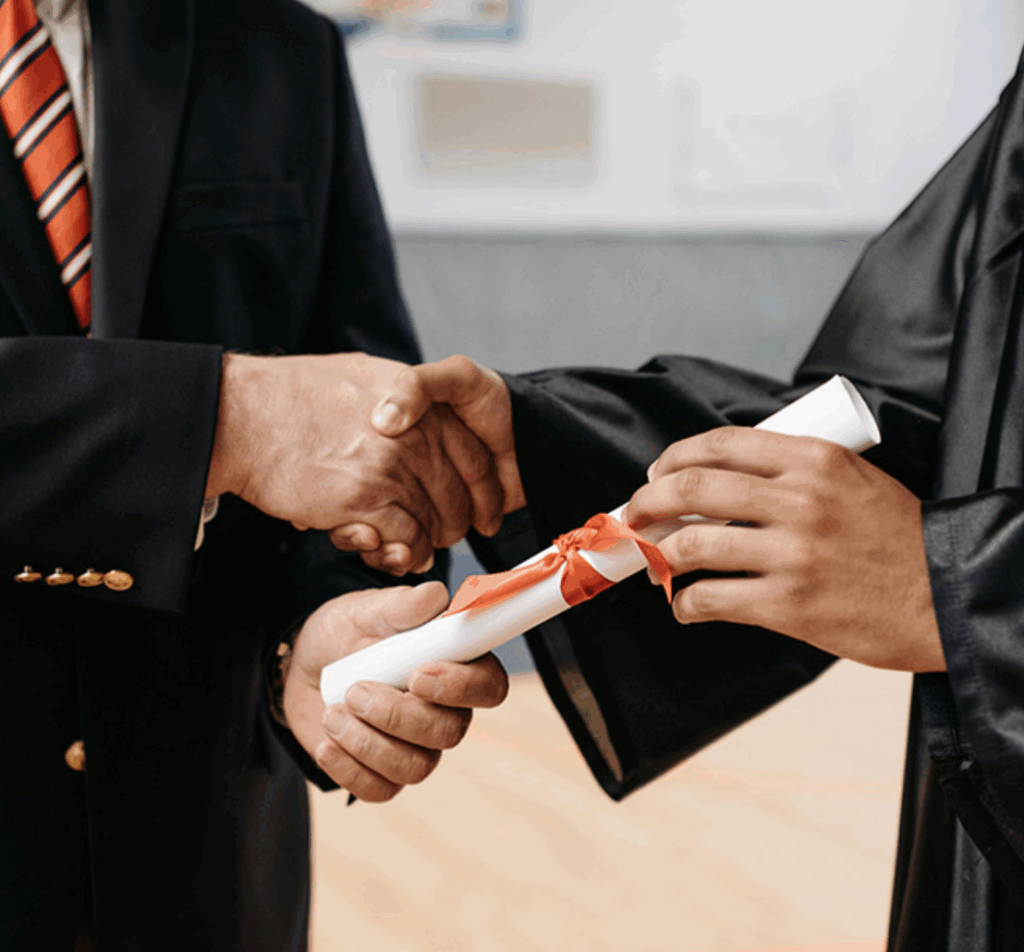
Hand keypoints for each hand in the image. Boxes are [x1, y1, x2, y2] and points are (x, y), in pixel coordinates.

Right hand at [205, 352, 504, 572]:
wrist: (244, 415)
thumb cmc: (295, 395)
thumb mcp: (365, 376)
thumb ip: (403, 397)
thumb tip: (419, 414)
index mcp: (421, 403)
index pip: (475, 455)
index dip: (483, 490)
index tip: (483, 509)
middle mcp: (414, 435)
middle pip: (458, 493)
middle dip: (456, 522)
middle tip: (445, 536)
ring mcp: (391, 468)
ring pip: (435, 520)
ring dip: (428, 542)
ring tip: (416, 549)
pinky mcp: (364, 500)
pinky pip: (406, 539)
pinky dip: (404, 553)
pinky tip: (394, 553)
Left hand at [283, 581, 508, 800]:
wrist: (304, 664)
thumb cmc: (347, 631)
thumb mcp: (368, 609)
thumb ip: (402, 605)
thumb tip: (436, 597)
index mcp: (455, 665)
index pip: (489, 686)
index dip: (461, 687)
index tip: (417, 675)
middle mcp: (446, 711)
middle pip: (450, 733)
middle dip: (397, 715)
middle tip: (355, 691)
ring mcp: (416, 747)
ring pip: (415, 767)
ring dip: (367, 742)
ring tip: (334, 711)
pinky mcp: (383, 774)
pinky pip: (380, 790)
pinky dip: (348, 769)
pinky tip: (327, 743)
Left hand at [625, 426, 944, 671]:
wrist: (947, 595)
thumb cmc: (897, 539)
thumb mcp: (853, 480)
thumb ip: (793, 473)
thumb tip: (721, 481)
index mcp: (813, 459)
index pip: (719, 443)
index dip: (672, 457)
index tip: (655, 474)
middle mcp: (799, 500)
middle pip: (691, 486)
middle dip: (646, 502)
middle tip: (635, 516)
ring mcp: (792, 553)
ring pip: (692, 543)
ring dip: (658, 555)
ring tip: (655, 564)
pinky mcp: (789, 604)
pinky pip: (710, 599)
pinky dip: (684, 604)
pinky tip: (685, 606)